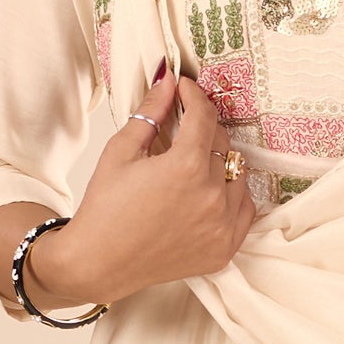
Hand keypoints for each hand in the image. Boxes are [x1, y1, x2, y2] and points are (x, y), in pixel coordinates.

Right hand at [26, 69, 254, 308]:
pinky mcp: (224, 249)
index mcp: (186, 167)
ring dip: (219, 163)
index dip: (194, 96)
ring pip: (238, 174)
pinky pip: (245, 209)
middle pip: (223, 143)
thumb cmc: (105, 208)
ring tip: (192, 166)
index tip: (185, 91)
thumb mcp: (121, 151)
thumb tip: (168, 80)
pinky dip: (231, 196)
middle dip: (203, 130)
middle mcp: (212, 196)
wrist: (99, 263)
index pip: (205, 115)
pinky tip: (208, 193)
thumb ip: (151, 111)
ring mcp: (222, 226)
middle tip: (183, 130)